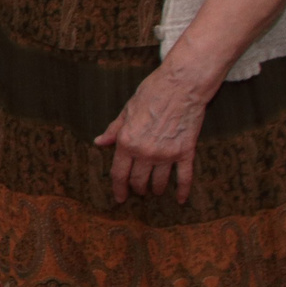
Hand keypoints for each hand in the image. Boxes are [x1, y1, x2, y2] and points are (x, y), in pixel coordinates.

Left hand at [93, 63, 211, 203]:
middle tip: (138, 192)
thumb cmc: (151, 93)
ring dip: (156, 189)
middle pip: (138, 181)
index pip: (119, 173)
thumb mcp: (127, 110)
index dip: (118, 188)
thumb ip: (114, 130)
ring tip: (155, 192)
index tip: (119, 198)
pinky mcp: (186, 152)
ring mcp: (166, 154)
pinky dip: (182, 191)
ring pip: (159, 182)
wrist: (181, 86)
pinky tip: (181, 200)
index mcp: (127, 142)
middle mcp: (145, 152)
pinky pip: (184, 177)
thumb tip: (99, 142)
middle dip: (137, 189)